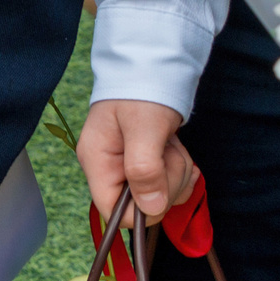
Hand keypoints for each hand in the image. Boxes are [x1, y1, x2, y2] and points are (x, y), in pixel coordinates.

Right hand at [78, 99, 196, 225]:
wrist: (151, 67)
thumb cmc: (142, 92)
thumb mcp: (144, 127)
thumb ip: (144, 168)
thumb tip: (150, 209)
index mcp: (97, 162)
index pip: (114, 213)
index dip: (143, 209)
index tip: (160, 183)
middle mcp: (109, 170)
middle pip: (143, 206)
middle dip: (167, 182)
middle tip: (167, 151)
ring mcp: (127, 168)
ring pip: (161, 196)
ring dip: (177, 173)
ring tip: (170, 143)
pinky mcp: (145, 164)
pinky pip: (169, 185)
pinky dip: (181, 171)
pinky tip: (175, 149)